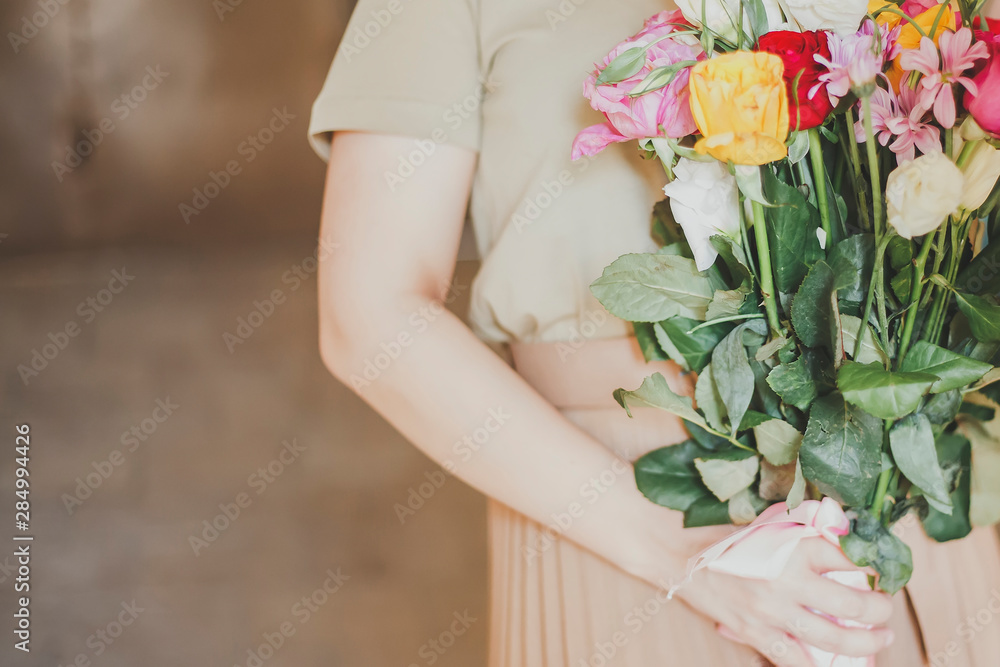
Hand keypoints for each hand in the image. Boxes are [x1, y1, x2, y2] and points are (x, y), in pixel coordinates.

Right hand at [674, 537, 895, 665]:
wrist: (682, 557)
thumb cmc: (727, 538)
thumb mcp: (771, 525)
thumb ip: (808, 531)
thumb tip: (847, 538)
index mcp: (792, 547)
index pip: (848, 559)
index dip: (871, 568)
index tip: (878, 572)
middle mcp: (786, 581)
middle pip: (852, 605)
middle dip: (879, 610)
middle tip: (885, 609)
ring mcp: (771, 613)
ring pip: (833, 639)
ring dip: (865, 642)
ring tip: (880, 638)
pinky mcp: (756, 633)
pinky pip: (796, 660)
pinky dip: (820, 665)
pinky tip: (836, 663)